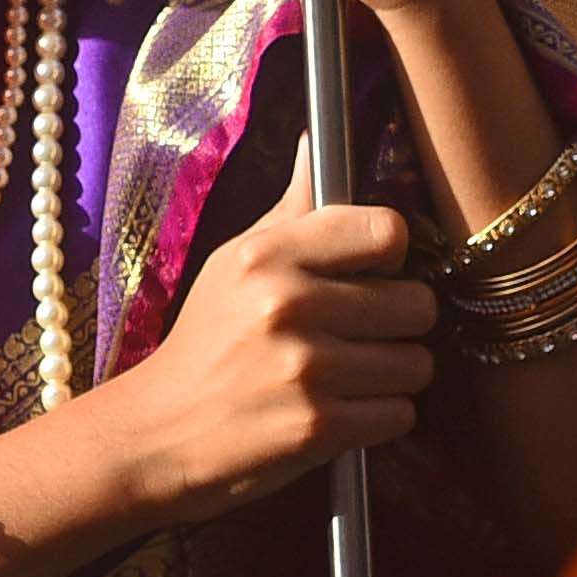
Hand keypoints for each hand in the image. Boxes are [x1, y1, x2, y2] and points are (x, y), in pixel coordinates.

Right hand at [92, 191, 438, 524]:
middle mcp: (288, 305)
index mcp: (268, 255)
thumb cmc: (206, 341)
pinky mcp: (318, 428)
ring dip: (394, 376)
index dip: (392, 254)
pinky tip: (341, 411)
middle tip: (364, 334)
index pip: (385, 231)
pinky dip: (380, 418)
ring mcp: (306, 369)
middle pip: (417, 303)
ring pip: (416, 364)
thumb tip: (312, 144)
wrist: (159, 432)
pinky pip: (400, 414)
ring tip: (351, 376)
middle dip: (401, 324)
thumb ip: (290, 210)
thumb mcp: (233, 262)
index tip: (376, 272)